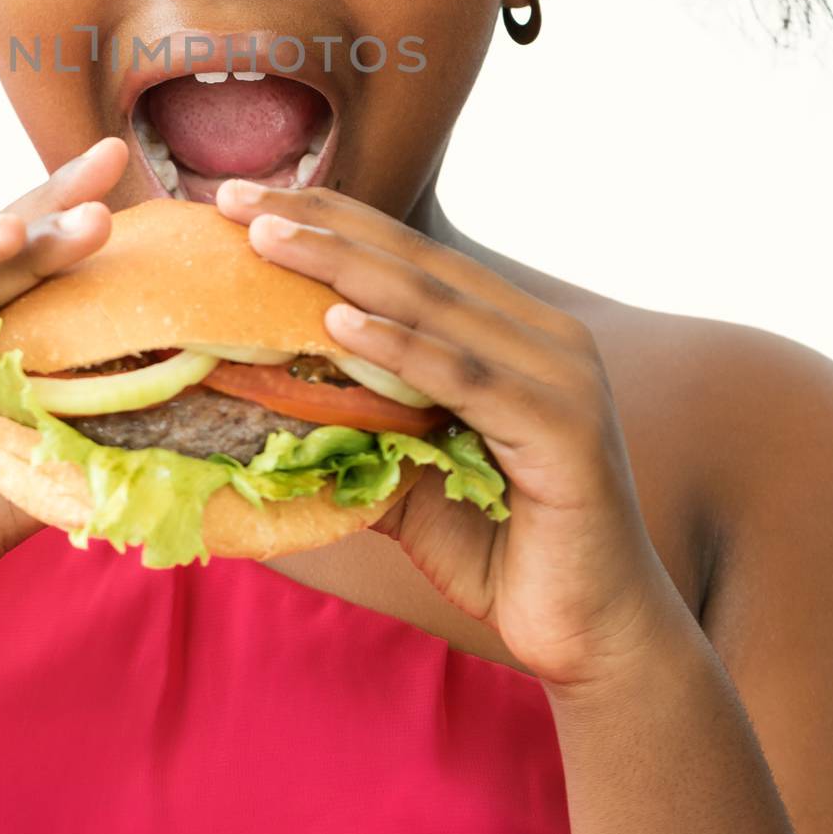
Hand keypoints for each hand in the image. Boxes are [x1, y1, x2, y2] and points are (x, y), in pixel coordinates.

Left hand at [216, 179, 682, 691]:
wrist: (597, 636)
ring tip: (266, 239)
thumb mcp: (411, 475)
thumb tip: (257, 403)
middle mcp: (543, 335)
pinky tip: (336, 321)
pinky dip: (397, 345)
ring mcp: (560, 376)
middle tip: (235, 197)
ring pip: (433, 305)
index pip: (408, 254)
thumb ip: (356, 427)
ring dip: (340, 266)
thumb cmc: (502, 551)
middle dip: (319, 224)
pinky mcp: (563, 429)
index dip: (329, 218)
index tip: (244, 196)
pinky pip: (464, 376)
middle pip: (413, 261)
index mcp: (513, 330)